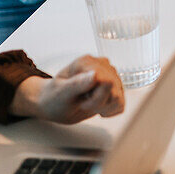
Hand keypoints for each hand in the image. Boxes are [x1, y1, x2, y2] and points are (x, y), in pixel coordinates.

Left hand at [9, 55, 124, 123]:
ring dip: (103, 108)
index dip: (96, 98)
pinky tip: (97, 108)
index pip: (106, 82)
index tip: (81, 101)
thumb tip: (95, 75)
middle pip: (114, 91)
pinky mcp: (114, 87)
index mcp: (87, 62)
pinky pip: (121, 104)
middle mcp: (101, 65)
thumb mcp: (61, 93)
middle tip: (83, 103)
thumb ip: (77, 84)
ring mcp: (110, 76)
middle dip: (99, 104)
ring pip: (119, 98)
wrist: (53, 104)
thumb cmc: (53, 98)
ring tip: (88, 104)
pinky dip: (109, 111)